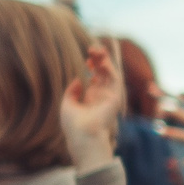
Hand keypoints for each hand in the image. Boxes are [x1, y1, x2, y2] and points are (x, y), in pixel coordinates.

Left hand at [61, 41, 123, 169]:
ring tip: (97, 49)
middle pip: (103, 73)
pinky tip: (102, 60)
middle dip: (99, 60)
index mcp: (91, 99)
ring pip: (110, 74)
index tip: (86, 60)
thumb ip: (72, 90)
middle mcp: (102, 97)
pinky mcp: (115, 97)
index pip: (96, 78)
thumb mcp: (68, 104)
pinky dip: (109, 68)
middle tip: (92, 49)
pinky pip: (115, 79)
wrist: (82, 136)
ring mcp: (109, 96)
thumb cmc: (73, 124)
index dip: (92, 67)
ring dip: (105, 60)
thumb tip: (79, 78)